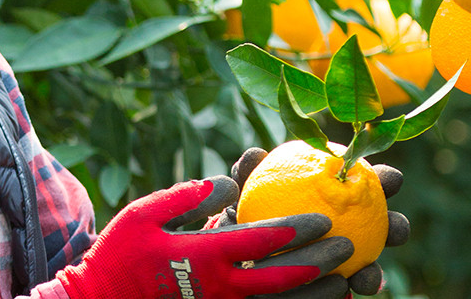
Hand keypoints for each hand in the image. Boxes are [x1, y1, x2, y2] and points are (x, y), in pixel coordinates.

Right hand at [56, 175, 353, 298]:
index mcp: (205, 257)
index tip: (325, 216)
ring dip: (319, 293)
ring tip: (349, 279)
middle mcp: (221, 288)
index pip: (264, 242)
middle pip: (285, 279)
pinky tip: (316, 298)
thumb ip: (188, 196)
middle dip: (322, 263)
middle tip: (350, 247)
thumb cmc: (120, 253)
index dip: (299, 229)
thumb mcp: (144, 213)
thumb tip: (231, 183)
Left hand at [217, 148, 410, 295]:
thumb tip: (255, 154)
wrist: (235, 253)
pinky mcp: (331, 287)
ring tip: (369, 276)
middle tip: (396, 227)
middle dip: (396, 226)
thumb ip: (250, 174)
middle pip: (380, 226)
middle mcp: (346, 227)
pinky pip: (342, 292)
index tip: (390, 178)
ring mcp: (341, 260)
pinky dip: (348, 291)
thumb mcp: (244, 192)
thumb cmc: (245, 212)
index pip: (364, 183)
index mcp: (334, 194)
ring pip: (368, 266)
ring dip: (374, 271)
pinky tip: (347, 290)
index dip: (383, 178)